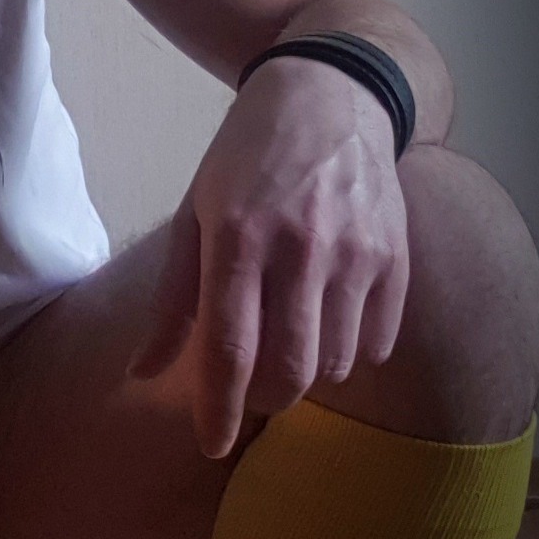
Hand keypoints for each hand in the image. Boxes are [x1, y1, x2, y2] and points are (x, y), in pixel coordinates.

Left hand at [130, 57, 408, 456]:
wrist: (333, 94)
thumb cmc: (246, 160)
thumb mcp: (194, 215)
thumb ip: (172, 301)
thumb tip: (143, 373)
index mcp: (238, 239)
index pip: (229, 349)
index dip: (219, 408)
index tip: (211, 444)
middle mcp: (301, 248)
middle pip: (290, 369)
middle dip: (266, 400)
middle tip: (252, 393)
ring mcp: (356, 252)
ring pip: (335, 362)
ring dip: (307, 375)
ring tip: (289, 344)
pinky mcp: (396, 255)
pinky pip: (377, 341)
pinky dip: (350, 353)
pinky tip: (329, 325)